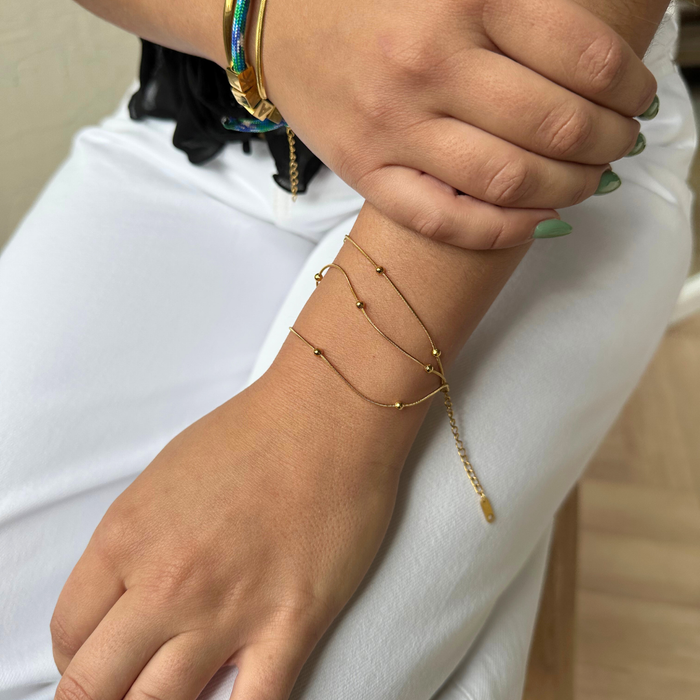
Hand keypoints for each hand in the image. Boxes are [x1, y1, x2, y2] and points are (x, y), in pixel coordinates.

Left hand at [50, 354, 404, 699]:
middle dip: (100, 696)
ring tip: (171, 693)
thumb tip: (132, 601)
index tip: (99, 655)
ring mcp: (229, 611)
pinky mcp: (291, 624)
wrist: (328, 416)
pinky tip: (227, 698)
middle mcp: (167, 584)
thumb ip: (135, 545)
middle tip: (122, 688)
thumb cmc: (251, 433)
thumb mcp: (163, 477)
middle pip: (95, 686)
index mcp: (127, 538)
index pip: (68, 632)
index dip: (76, 654)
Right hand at [260, 0, 657, 247]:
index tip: (636, 99)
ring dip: (568, 189)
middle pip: (555, 125)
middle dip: (609, 143)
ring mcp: (394, 127)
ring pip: (508, 179)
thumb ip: (520, 0)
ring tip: (587, 182)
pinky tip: (536, 222)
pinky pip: (446, 220)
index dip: (628, 86)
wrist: (276, 23)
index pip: (581, 55)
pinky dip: (503, 230)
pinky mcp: (366, 171)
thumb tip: (592, 55)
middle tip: (621, 145)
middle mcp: (429, 64)